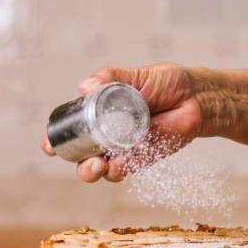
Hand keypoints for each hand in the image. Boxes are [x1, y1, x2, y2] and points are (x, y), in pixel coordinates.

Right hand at [40, 62, 208, 182]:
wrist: (197, 97)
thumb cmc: (167, 83)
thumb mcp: (136, 76)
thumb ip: (111, 79)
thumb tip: (85, 87)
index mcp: (101, 112)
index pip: (72, 128)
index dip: (57, 139)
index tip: (49, 145)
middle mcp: (109, 132)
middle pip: (81, 155)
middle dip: (74, 162)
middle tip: (79, 158)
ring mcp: (124, 147)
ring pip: (100, 168)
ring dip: (93, 171)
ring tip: (98, 165)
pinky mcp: (143, 158)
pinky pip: (125, 169)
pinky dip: (118, 169)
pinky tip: (117, 163)